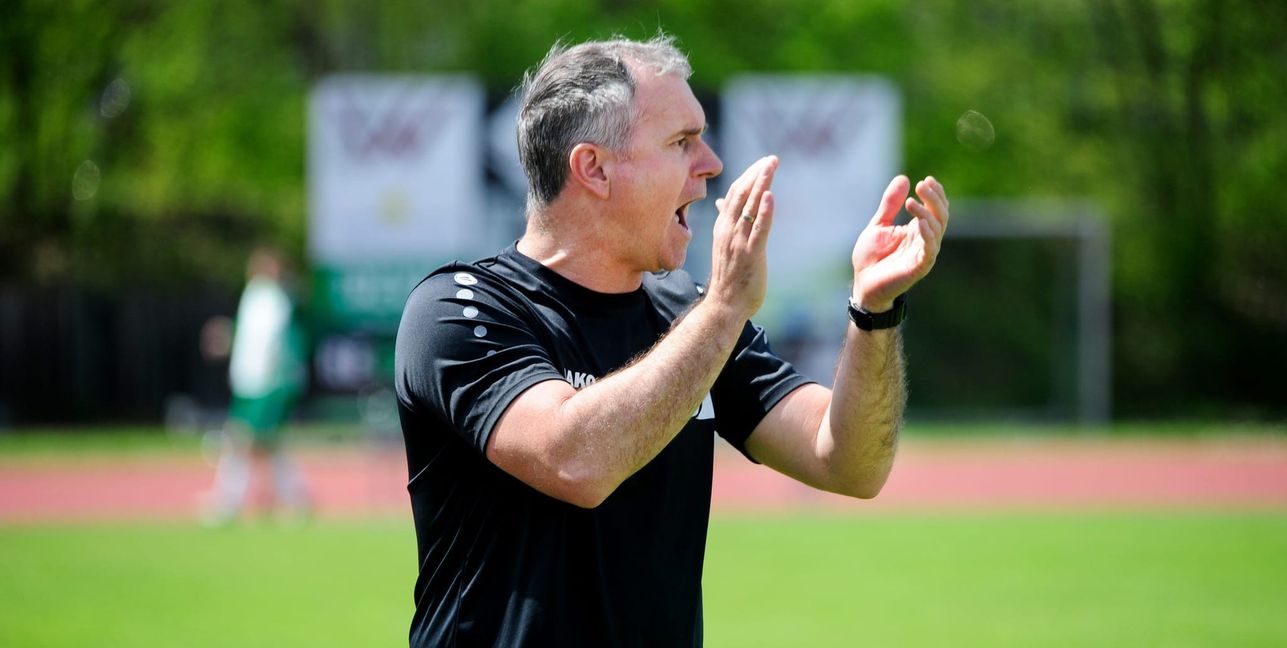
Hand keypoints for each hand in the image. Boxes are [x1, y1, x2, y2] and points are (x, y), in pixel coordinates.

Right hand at [706, 155, 777, 318]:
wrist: (724, 305)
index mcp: (723, 227)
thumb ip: (725, 221)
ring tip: (771, 165)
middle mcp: (728, 231)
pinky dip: (765, 211)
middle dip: (757, 174)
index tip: (763, 162)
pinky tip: (770, 195)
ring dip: (761, 184)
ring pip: (750, 207)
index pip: (735, 194)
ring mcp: (738, 242)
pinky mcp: (751, 254)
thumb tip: (722, 202)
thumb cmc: (728, 276)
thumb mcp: (724, 243)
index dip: (749, 176)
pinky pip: (758, 229)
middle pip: (742, 194)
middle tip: (772, 158)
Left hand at [851, 175, 948, 311]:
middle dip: (934, 199)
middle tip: (922, 185)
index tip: (927, 180)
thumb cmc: (871, 257)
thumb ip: (890, 204)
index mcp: (917, 230)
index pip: (935, 209)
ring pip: (937, 230)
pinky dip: (927, 234)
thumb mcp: (879, 224)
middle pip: (940, 216)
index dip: (935, 194)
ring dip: (927, 213)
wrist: (862, 283)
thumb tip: (904, 178)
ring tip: (912, 202)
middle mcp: (925, 240)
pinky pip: (930, 250)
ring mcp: (923, 254)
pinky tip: (919, 222)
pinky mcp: (919, 267)